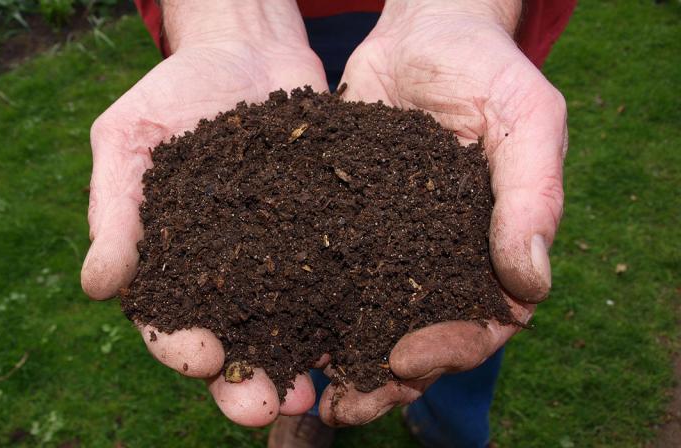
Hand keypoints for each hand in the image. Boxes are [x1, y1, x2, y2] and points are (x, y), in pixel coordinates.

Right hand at [80, 0, 327, 426]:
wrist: (246, 52)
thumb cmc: (173, 93)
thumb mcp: (128, 139)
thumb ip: (114, 211)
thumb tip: (97, 287)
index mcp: (170, 263)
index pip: (168, 321)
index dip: (180, 347)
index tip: (201, 357)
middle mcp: (226, 275)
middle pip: (232, 343)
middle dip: (244, 383)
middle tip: (264, 409)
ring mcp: (279, 260)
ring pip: (287, 329)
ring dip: (299, 367)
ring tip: (315, 395)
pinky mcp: (324, 238)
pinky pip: (336, 282)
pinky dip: (347, 315)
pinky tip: (362, 337)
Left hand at [318, 0, 566, 424]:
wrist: (422, 33)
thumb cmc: (487, 70)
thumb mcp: (526, 121)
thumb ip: (532, 197)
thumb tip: (531, 285)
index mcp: (489, 252)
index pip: (480, 324)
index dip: (448, 351)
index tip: (405, 359)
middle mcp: (437, 260)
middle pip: (416, 338)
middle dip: (382, 377)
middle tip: (344, 406)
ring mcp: (388, 246)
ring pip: (364, 318)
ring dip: (336, 358)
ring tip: (300, 387)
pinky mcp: (341, 224)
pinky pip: (323, 273)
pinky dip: (300, 305)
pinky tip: (269, 327)